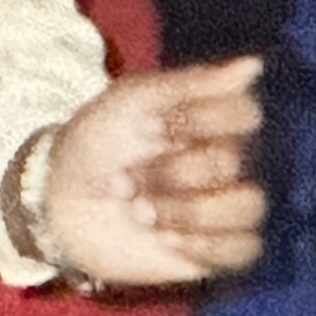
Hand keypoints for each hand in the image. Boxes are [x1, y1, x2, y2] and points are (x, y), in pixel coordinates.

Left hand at [41, 56, 265, 286]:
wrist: (60, 202)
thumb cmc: (96, 141)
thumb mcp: (133, 100)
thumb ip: (193, 83)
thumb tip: (255, 65)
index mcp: (210, 119)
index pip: (245, 113)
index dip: (198, 122)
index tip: (152, 127)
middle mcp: (225, 159)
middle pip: (234, 162)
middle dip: (173, 172)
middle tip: (126, 178)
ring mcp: (223, 205)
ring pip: (248, 206)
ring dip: (189, 211)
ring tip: (141, 212)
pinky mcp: (216, 250)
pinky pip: (245, 249)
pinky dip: (206, 245)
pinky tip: (166, 240)